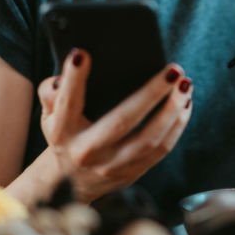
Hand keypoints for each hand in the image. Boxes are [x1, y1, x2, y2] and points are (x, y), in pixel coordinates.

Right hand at [37, 49, 192, 202]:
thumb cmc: (64, 133)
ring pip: (150, 139)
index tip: (83, 54)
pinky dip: (177, 125)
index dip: (73, 80)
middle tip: (173, 70)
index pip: (67, 103)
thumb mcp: (49, 114)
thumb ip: (50, 91)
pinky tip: (185, 103)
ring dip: (172, 110)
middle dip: (151, 94)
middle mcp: (87, 151)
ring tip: (185, 85)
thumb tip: (69, 70)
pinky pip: (161, 149)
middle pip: (122, 121)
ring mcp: (112, 166)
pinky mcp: (132, 173)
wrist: (70, 181)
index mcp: (62, 132)